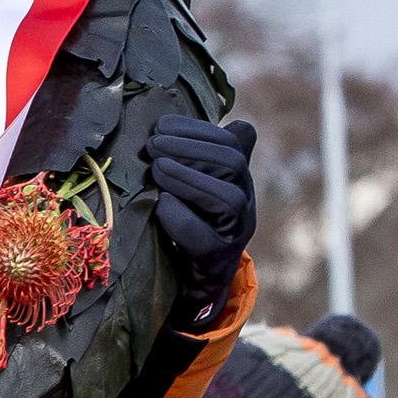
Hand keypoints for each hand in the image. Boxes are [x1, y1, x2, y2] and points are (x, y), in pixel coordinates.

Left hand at [147, 115, 258, 319]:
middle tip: (152, 146)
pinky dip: (180, 217)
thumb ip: (198, 156)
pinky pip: (204, 239)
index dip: (198, 130)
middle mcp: (244, 203)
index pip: (233, 143)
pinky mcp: (216, 261)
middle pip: (233, 165)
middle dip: (190, 149)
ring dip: (187, 179)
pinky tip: (160, 204)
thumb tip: (190, 118)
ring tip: (156, 170)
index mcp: (239, 179)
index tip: (161, 125)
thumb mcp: (194, 185)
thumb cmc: (191, 222)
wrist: (193, 280)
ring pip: (228, 200)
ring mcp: (235, 234)